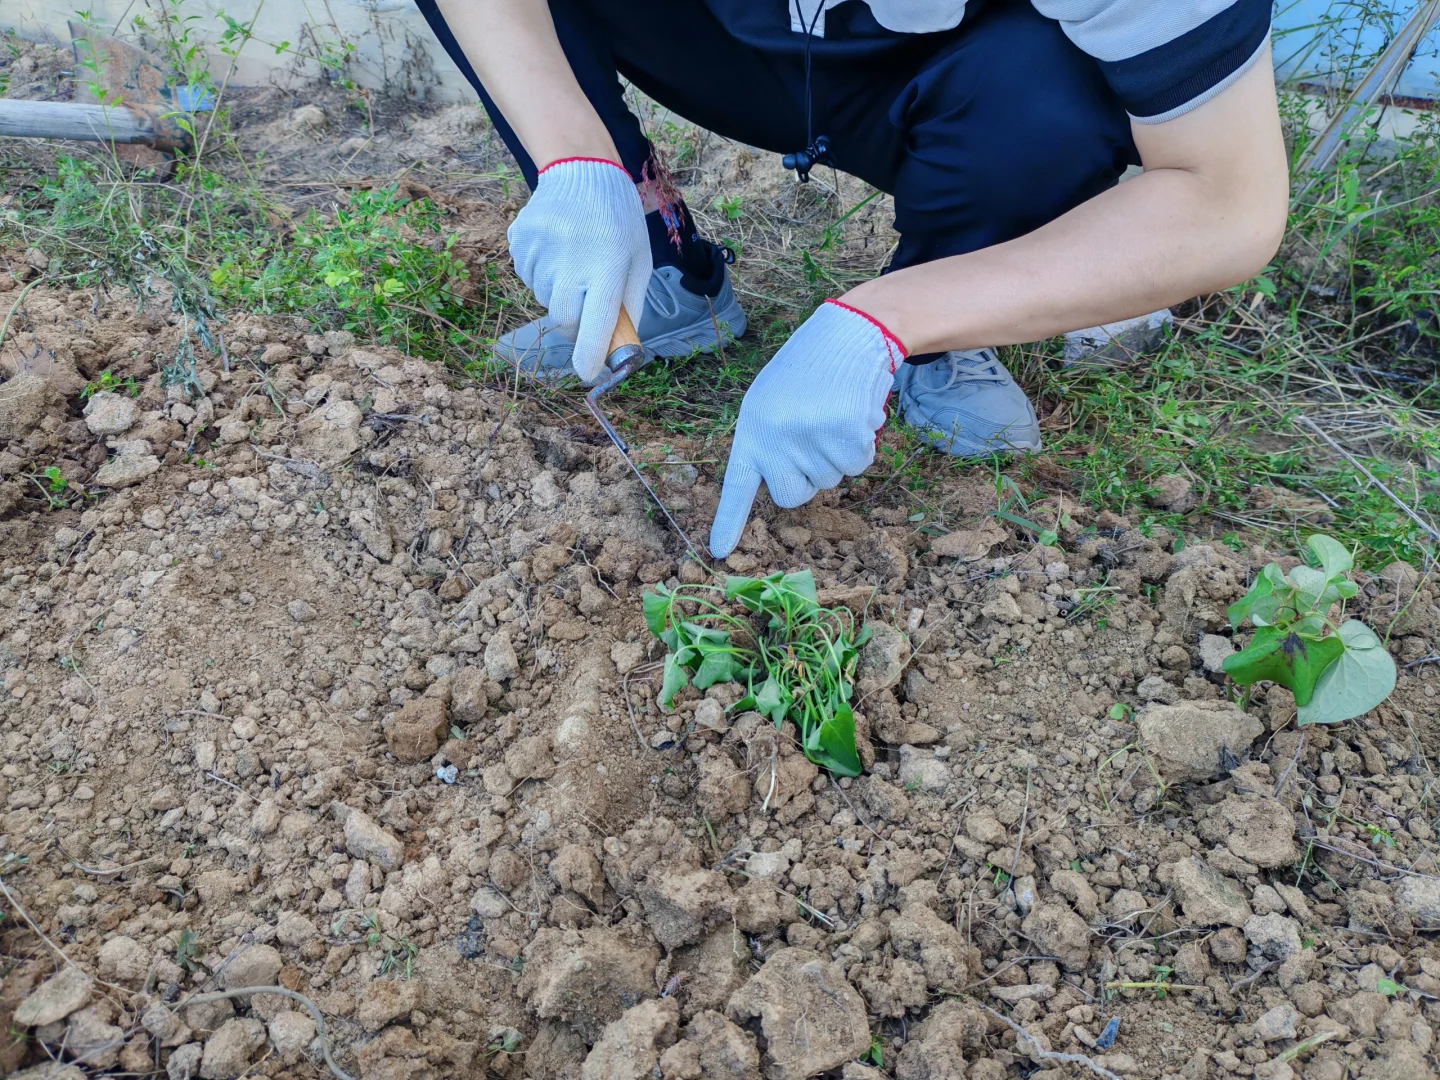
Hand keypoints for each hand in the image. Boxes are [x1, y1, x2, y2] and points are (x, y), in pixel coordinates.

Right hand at [507, 158, 650, 380]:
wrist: (582, 171)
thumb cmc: (618, 221)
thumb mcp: (637, 260)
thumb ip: (629, 304)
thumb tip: (619, 348)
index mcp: (607, 265)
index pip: (595, 323)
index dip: (590, 354)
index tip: (588, 373)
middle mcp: (570, 259)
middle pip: (564, 318)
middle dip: (575, 324)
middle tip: (586, 307)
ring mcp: (540, 249)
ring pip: (544, 298)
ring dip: (560, 294)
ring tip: (574, 262)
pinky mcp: (519, 241)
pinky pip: (528, 277)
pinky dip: (542, 275)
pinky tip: (557, 250)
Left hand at [709, 300, 905, 557]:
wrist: (849, 332)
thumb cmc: (812, 370)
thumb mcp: (774, 401)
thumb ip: (770, 441)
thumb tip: (780, 486)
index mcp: (752, 428)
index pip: (737, 484)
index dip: (728, 520)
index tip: (719, 553)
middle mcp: (775, 436)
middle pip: (793, 495)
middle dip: (809, 478)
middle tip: (816, 437)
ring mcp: (808, 436)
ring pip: (832, 479)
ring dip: (841, 453)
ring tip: (836, 412)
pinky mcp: (844, 433)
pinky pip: (859, 464)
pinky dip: (864, 444)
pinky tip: (856, 412)